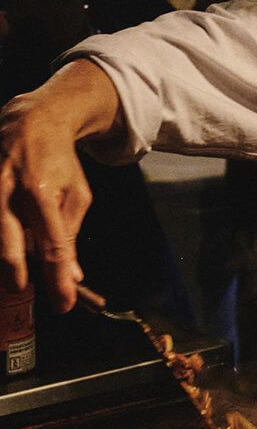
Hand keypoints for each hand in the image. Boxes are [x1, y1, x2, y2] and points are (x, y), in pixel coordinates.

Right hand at [0, 90, 90, 309]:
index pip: (52, 246)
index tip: (64, 304)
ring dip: (5, 260)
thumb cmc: (58, 163)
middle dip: (18, 276)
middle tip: (26, 293)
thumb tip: (71, 274)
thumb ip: (70, 234)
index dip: (58, 279)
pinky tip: (8, 252)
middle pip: (10, 246)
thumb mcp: (77, 194)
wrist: (30, 123)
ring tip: (13, 277)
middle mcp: (9, 191)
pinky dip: (0, 242)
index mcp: (41, 193)